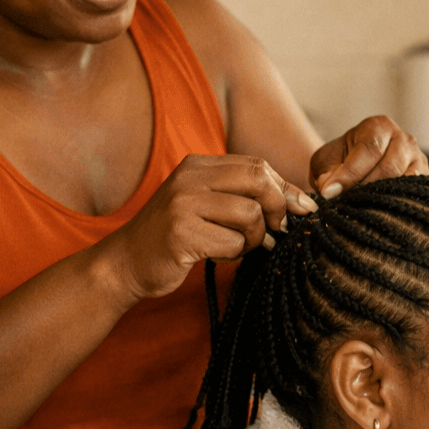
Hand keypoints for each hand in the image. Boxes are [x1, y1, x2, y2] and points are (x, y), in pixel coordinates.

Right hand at [106, 154, 317, 300]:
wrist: (125, 263)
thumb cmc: (174, 237)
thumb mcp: (205, 204)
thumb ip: (242, 195)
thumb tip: (298, 202)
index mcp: (198, 164)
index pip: (256, 165)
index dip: (285, 188)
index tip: (303, 208)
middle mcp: (190, 177)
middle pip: (258, 180)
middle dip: (277, 208)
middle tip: (276, 231)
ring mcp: (183, 203)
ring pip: (250, 214)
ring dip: (253, 238)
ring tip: (235, 246)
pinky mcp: (181, 232)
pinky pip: (233, 242)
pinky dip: (233, 254)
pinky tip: (216, 255)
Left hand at [309, 115, 428, 199]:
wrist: (358, 164)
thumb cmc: (343, 160)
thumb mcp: (327, 161)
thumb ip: (327, 174)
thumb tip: (330, 192)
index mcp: (378, 126)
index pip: (369, 149)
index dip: (350, 173)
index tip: (330, 193)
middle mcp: (403, 139)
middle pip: (389, 167)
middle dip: (364, 188)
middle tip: (345, 204)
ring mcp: (418, 160)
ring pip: (403, 183)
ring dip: (379, 198)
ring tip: (360, 209)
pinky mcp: (424, 180)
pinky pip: (413, 194)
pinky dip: (394, 204)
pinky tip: (378, 212)